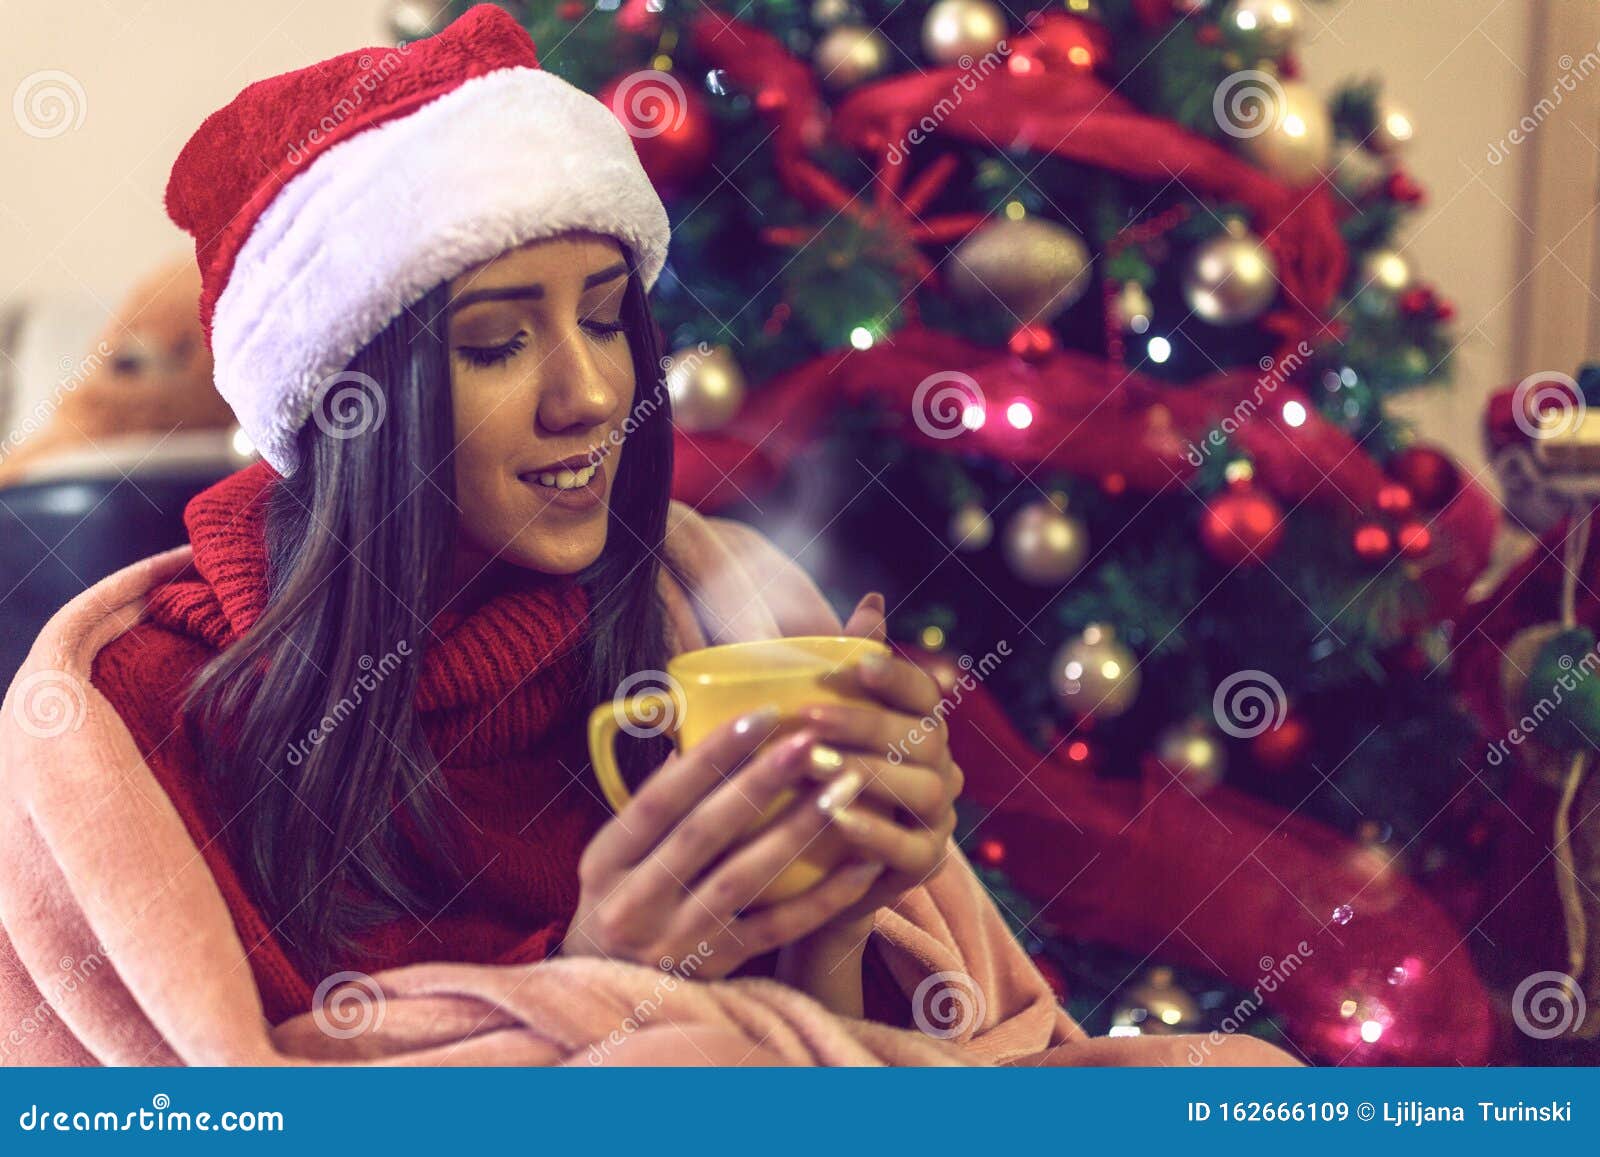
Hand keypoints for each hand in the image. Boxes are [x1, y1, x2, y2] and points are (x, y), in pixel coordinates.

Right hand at [563, 707, 885, 978]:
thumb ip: (652, 807)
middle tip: (809, 741)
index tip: (760, 715)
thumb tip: (693, 739)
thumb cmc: (620, 904)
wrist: (610, 998)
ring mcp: (678, 940)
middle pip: (705, 833)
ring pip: (745, 878)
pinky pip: (779, 929)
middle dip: (761, 782)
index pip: (660, 800)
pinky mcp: (719, 970)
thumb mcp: (614, 858)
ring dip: (799, 829)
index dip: (710, 756)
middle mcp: (635, 903)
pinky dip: (823, 898)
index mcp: (606, 863)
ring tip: (844, 787)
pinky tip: (862, 865)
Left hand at [802, 591, 963, 930]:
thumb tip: (873, 600)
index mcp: (919, 727)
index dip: (896, 676)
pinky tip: (834, 817)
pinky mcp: (924, 865)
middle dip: (865, 724)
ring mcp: (938, 818)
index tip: (858, 664)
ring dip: (870, 775)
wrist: (803, 870)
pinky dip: (875, 831)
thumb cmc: (807, 779)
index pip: (923, 694)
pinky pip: (911, 848)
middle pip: (921, 738)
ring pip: (922, 789)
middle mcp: (940, 768)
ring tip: (817, 767)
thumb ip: (843, 665)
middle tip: (809, 718)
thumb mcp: (816, 721)